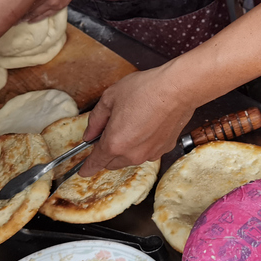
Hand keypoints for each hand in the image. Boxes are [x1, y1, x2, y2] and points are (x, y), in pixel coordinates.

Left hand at [79, 66, 195, 175]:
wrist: (177, 89)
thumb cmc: (145, 90)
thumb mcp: (110, 98)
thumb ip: (95, 119)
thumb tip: (89, 134)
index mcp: (114, 143)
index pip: (96, 162)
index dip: (87, 168)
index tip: (83, 171)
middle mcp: (132, 154)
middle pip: (112, 163)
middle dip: (107, 153)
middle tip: (109, 132)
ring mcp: (150, 154)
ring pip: (130, 158)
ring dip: (126, 149)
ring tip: (132, 124)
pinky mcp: (164, 149)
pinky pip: (147, 151)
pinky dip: (143, 144)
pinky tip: (146, 125)